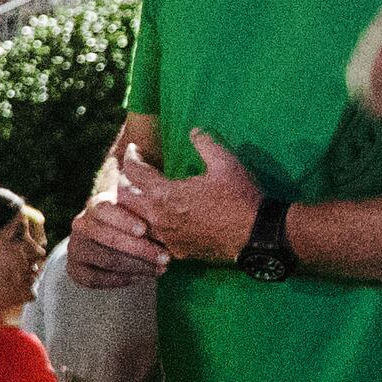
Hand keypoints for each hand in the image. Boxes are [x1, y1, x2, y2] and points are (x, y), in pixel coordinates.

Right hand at [67, 148, 169, 286]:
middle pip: (101, 235)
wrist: (120, 238)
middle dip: (134, 248)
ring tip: (160, 270)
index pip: (104, 208)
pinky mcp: (76, 267)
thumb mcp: (154, 189)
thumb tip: (190, 133)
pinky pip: (89, 276)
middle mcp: (82, 222)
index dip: (122, 219)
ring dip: (131, 265)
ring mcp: (77, 245)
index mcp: (99, 202)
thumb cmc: (148, 212)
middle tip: (164, 258)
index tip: (145, 230)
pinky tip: (138, 279)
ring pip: (100, 258)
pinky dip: (113, 279)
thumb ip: (161, 171)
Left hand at [116, 128, 258, 264]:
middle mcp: (158, 218)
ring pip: (134, 221)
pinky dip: (148, 227)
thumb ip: (205, 142)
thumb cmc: (240, 197)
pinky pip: (152, 239)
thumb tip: (193, 130)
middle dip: (124, 181)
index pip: (133, 172)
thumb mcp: (225, 163)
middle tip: (133, 171)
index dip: (131, 157)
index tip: (134, 149)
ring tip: (141, 194)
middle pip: (124, 198)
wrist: (257, 235)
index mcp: (164, 195)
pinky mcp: (177, 252)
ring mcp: (166, 238)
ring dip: (133, 206)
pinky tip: (156, 220)